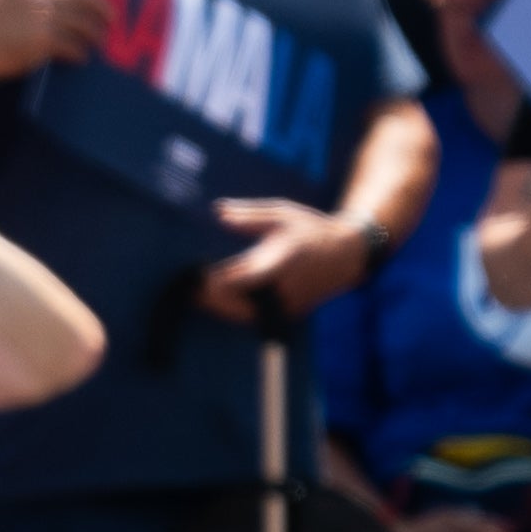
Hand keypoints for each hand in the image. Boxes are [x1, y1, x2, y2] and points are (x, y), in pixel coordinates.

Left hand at [201, 200, 372, 316]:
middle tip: (184, 289)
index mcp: (279, 262)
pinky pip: (253, 319)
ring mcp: (286, 307)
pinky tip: (214, 303)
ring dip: (216, 309)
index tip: (192, 272)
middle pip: (233, 304)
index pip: (236, 279)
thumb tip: (217, 212)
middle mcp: (282, 289)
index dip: (209, 281)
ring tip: (194, 296)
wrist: (346, 255)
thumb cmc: (310, 229)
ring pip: (241, 316)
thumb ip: (249, 216)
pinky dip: (233, 312)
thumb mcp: (282, 214)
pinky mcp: (287, 316)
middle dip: (207, 298)